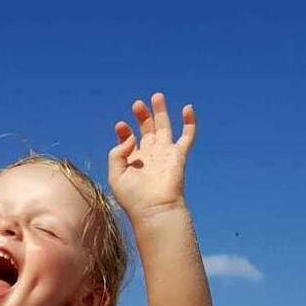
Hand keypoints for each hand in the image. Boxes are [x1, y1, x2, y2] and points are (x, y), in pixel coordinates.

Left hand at [108, 92, 195, 220]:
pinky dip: (189, 122)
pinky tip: (188, 108)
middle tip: (137, 104)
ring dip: (161, 112)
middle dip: (142, 116)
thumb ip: (117, 153)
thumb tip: (131, 136)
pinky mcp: (178, 155)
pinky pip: (187, 136)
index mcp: (133, 161)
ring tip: (157, 96)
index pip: (128, 139)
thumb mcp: (115, 175)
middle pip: (147, 129)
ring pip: (164, 127)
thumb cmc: (133, 198)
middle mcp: (149, 155)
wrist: (154, 209)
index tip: (120, 126)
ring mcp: (164, 154)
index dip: (124, 131)